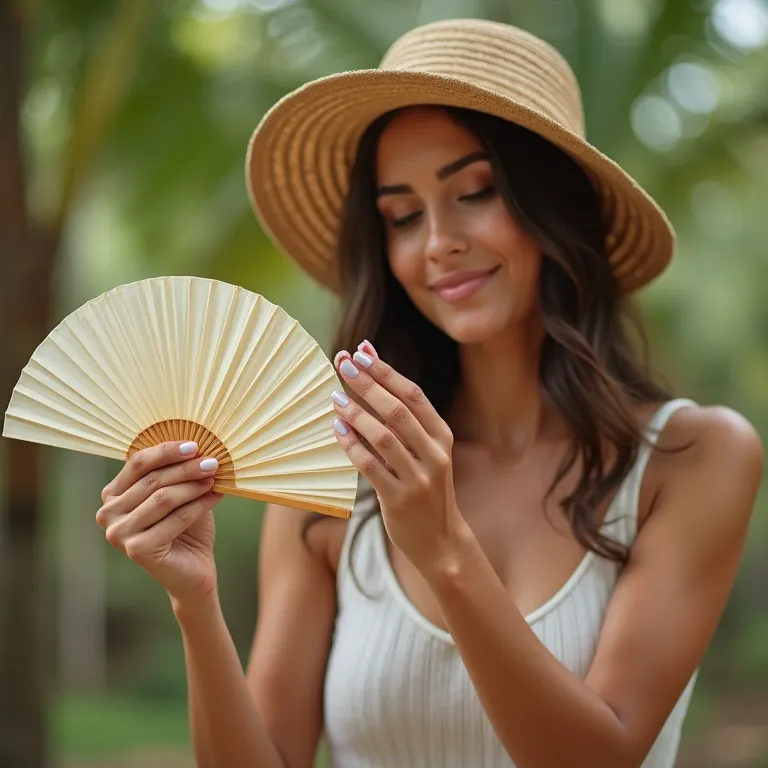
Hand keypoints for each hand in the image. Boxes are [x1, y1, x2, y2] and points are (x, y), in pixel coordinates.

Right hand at [96, 441, 223, 603]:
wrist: (194, 571)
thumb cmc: (186, 527)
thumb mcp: (179, 492)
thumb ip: (177, 471)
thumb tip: (195, 445)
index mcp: (112, 495)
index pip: (137, 463)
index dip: (166, 451)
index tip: (195, 445)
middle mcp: (108, 514)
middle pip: (152, 479)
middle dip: (186, 468)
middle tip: (213, 461)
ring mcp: (119, 534)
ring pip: (164, 497)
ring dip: (194, 485)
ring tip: (215, 478)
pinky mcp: (137, 550)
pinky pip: (175, 517)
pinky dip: (200, 505)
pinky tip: (216, 496)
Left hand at [330, 341, 467, 571]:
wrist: (440, 540)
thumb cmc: (426, 487)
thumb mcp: (426, 451)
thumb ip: (404, 419)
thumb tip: (373, 373)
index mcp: (442, 435)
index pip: (413, 394)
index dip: (385, 371)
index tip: (360, 352)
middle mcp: (434, 453)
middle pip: (398, 410)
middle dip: (367, 383)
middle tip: (342, 363)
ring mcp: (419, 478)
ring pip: (383, 436)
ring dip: (356, 413)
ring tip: (335, 397)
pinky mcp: (399, 500)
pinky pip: (371, 467)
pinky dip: (352, 446)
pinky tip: (336, 430)